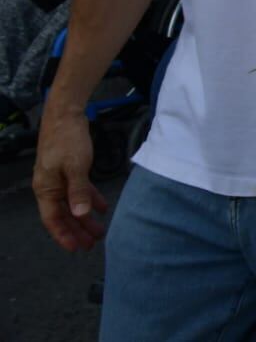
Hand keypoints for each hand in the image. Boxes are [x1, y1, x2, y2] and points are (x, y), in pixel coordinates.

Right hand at [32, 105, 108, 251]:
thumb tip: (81, 214)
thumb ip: (78, 191)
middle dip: (77, 230)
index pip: (53, 220)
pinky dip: (90, 199)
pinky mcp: (71, 170)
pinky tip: (102, 208)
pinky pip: (80, 190)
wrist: (66, 115)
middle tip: (92, 244)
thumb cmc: (68, 140)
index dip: (63, 235)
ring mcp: (60, 179)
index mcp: (46, 189)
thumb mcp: (75, 166)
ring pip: (73, 204)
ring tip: (99, 231)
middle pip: (64, 215)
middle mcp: (50, 187)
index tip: (76, 249)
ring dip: (85, 217)